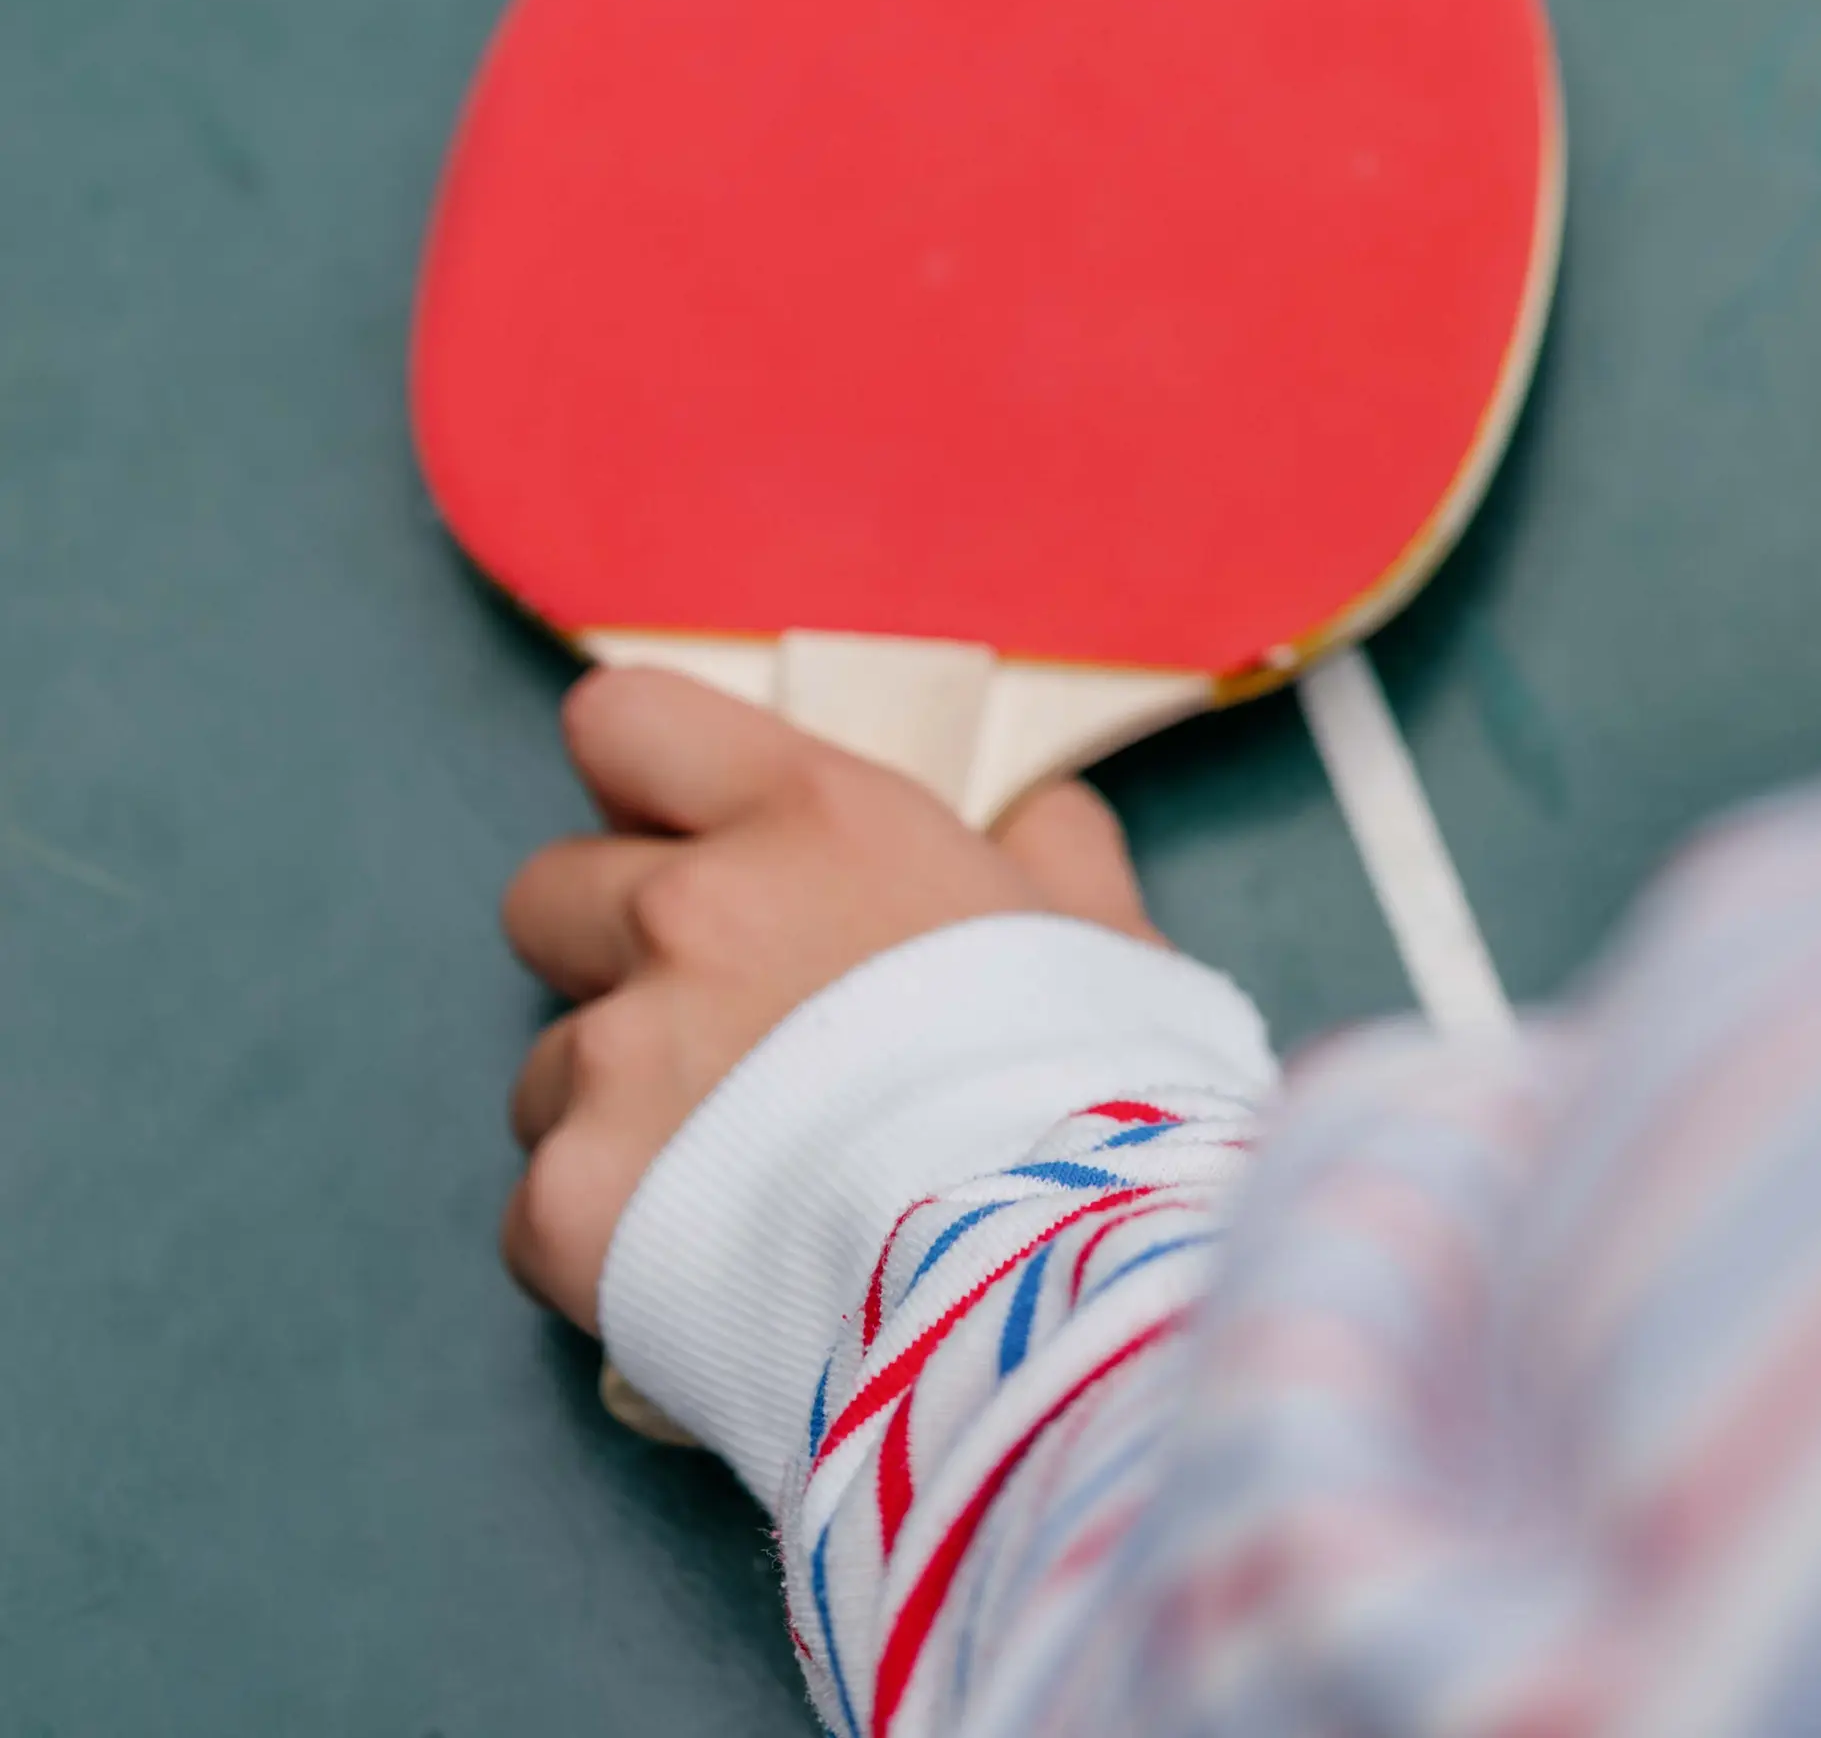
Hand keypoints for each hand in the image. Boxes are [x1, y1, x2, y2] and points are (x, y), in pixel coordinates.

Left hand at [498, 664, 1163, 1333]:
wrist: (1028, 1278)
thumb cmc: (1081, 1092)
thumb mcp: (1105, 936)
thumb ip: (1055, 854)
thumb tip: (1038, 819)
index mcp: (811, 818)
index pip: (627, 721)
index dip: (647, 784)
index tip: (691, 842)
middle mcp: (691, 911)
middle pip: (547, 894)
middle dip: (606, 956)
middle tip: (707, 1034)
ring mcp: (618, 1057)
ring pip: (545, 1070)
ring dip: (609, 1114)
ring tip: (723, 1189)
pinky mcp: (569, 1204)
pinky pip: (537, 1215)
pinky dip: (595, 1248)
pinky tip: (693, 1279)